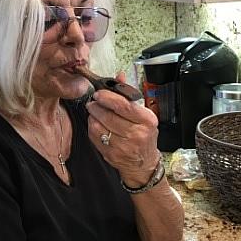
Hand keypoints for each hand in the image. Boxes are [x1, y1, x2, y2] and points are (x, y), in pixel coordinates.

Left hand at [86, 72, 160, 187]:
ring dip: (93, 116)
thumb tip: (119, 76)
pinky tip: (96, 124)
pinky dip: (92, 127)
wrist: (143, 163)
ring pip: (99, 126)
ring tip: (94, 112)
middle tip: (94, 102)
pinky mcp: (112, 155)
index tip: (99, 93)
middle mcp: (136, 134)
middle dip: (97, 106)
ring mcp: (123, 147)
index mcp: (147, 121)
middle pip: (109, 116)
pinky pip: (95, 137)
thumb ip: (129, 95)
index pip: (124, 106)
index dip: (108, 98)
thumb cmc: (144, 135)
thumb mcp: (143, 114)